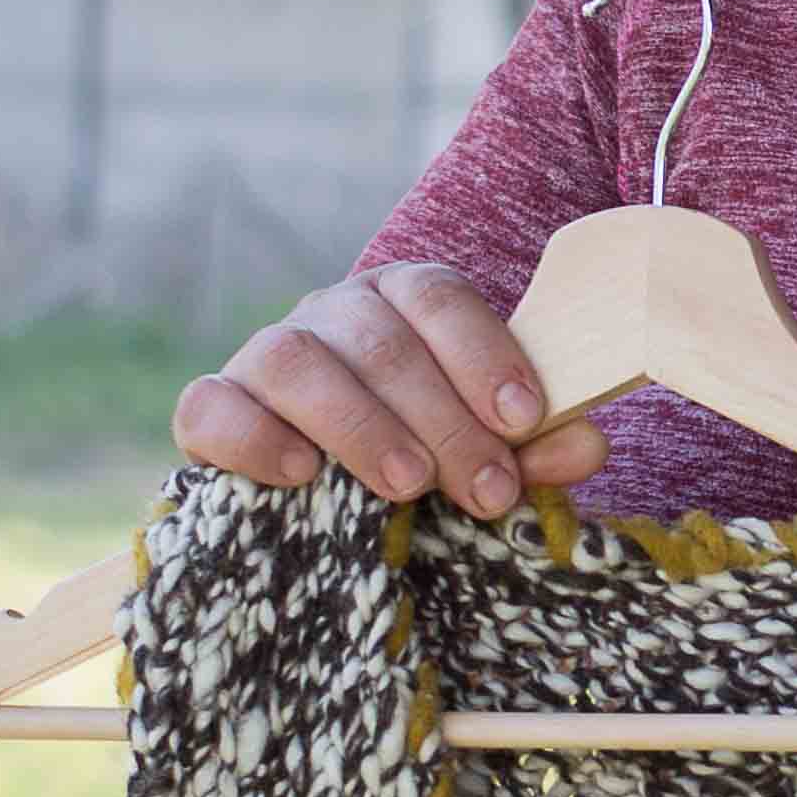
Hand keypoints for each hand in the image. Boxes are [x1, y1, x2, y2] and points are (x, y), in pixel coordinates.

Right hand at [170, 265, 608, 518]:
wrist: (329, 499)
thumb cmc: (429, 459)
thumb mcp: (489, 453)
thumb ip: (537, 448)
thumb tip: (586, 443)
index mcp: (405, 302)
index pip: (438, 296)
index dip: (483, 353)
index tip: (523, 420)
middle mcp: (333, 314)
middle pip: (380, 339)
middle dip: (443, 419)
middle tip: (487, 490)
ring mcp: (264, 355)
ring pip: (295, 359)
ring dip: (359, 422)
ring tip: (407, 485)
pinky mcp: (211, 409)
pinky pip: (212, 406)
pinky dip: (253, 437)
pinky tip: (300, 475)